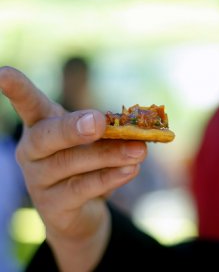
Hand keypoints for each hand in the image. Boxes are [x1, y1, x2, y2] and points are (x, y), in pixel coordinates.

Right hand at [0, 66, 146, 270]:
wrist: (81, 211)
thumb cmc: (87, 166)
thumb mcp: (96, 144)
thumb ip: (111, 134)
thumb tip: (138, 131)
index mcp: (42, 127)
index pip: (28, 104)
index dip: (17, 89)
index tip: (3, 73)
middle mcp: (32, 151)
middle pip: (48, 136)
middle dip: (73, 127)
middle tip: (99, 121)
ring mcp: (38, 180)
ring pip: (71, 162)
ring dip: (109, 154)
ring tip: (140, 150)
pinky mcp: (53, 205)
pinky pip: (82, 188)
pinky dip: (110, 177)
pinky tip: (131, 169)